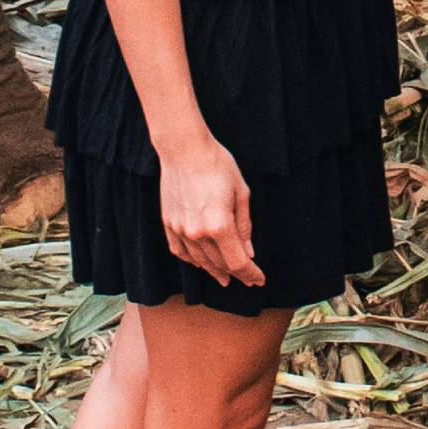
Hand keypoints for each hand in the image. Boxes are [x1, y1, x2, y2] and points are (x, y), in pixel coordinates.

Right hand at [158, 127, 260, 289]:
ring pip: (200, 262)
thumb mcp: (241, 192)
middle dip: (236, 274)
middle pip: (219, 264)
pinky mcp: (168, 223)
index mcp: (220, 225)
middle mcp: (198, 232)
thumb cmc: (217, 165)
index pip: (238, 262)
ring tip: (224, 277)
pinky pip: (180, 251)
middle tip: (247, 279)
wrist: (184, 148)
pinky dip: (192, 261)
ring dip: (214, 271)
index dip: (250, 274)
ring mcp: (181, 229)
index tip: (259, 280)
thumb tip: (249, 252)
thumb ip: (244, 226)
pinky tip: (199, 264)